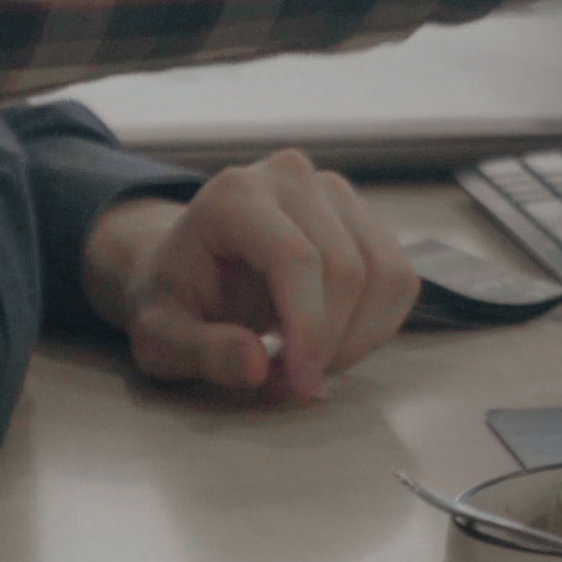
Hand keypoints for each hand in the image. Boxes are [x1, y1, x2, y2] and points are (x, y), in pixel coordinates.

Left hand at [82, 149, 420, 398]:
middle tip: (299, 385)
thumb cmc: (173, 298)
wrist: (186, 265)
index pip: (296, 259)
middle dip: (333, 343)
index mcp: (234, 196)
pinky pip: (399, 276)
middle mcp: (289, 177)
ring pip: (386, 272)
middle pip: (347, 268)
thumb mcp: (162, 338)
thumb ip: (203, 353)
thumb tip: (257, 365)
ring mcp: (332, 190)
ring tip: (314, 365)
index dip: (310, 329)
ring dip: (361, 337)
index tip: (302, 384)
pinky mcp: (361, 214)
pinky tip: (336, 341)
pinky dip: (377, 325)